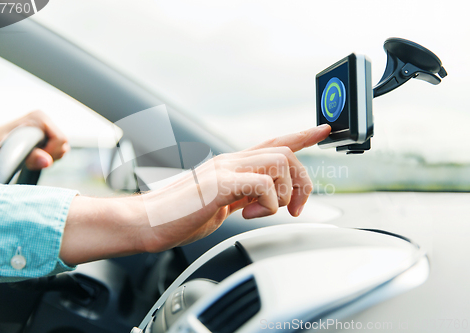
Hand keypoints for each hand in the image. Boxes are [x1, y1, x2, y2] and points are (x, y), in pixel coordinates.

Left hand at [0, 110, 69, 169]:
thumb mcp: (9, 150)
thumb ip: (29, 156)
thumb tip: (47, 161)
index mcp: (39, 117)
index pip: (60, 139)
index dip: (50, 152)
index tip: (34, 157)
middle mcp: (45, 120)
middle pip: (64, 143)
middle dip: (51, 155)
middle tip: (32, 159)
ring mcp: (47, 128)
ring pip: (63, 148)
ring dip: (50, 157)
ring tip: (32, 158)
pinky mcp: (48, 136)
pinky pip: (59, 150)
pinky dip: (49, 157)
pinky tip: (35, 156)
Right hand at [60, 124, 330, 263]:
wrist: (147, 222)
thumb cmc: (180, 215)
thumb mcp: (222, 204)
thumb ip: (245, 196)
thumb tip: (267, 200)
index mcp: (232, 165)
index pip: (273, 142)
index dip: (302, 135)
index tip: (324, 129)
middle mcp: (231, 160)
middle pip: (285, 152)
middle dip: (302, 182)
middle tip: (295, 209)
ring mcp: (225, 169)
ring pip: (279, 163)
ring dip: (282, 194)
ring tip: (261, 213)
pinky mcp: (219, 183)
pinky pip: (262, 185)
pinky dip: (267, 204)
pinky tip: (248, 215)